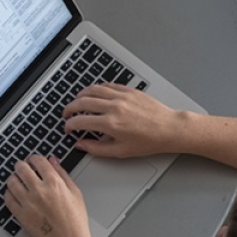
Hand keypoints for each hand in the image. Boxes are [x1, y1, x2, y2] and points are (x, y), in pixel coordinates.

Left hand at [3, 155, 92, 236]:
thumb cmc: (75, 221)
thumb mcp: (75, 192)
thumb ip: (63, 174)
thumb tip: (53, 160)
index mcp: (54, 183)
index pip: (38, 161)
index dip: (34, 158)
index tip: (33, 160)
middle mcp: (39, 190)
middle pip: (21, 168)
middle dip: (21, 165)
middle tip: (22, 167)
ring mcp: (28, 203)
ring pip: (12, 182)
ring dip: (14, 178)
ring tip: (17, 180)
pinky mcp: (21, 215)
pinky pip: (8, 199)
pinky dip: (9, 193)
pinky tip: (14, 194)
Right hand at [63, 84, 184, 158]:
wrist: (169, 129)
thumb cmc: (149, 141)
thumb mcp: (121, 151)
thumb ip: (97, 149)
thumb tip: (81, 145)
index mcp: (111, 124)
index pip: (80, 121)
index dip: (70, 125)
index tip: (68, 128)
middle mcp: (114, 107)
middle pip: (83, 102)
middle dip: (70, 108)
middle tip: (67, 114)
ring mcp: (122, 96)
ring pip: (93, 90)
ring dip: (80, 95)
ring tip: (77, 101)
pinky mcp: (129, 91)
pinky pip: (107, 85)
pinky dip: (97, 89)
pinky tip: (94, 94)